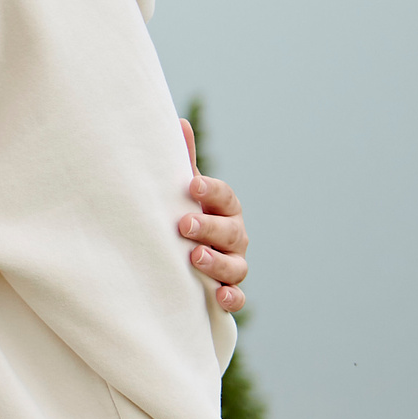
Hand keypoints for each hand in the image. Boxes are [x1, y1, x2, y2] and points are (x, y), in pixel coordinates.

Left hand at [178, 119, 248, 313]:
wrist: (184, 259)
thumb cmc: (185, 216)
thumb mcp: (183, 193)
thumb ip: (183, 164)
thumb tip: (179, 122)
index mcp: (224, 209)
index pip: (225, 196)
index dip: (211, 190)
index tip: (191, 185)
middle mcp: (234, 236)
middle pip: (230, 230)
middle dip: (209, 227)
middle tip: (183, 224)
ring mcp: (234, 264)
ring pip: (236, 265)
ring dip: (217, 261)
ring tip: (194, 257)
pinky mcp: (229, 290)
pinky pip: (238, 296)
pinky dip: (232, 297)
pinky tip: (220, 295)